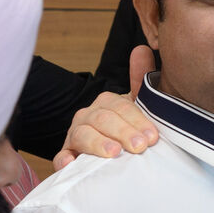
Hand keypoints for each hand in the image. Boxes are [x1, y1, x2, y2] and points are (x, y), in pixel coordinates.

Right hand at [52, 46, 158, 168]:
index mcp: (107, 102)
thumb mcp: (138, 104)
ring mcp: (76, 133)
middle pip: (104, 120)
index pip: (121, 108)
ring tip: (114, 153)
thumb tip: (142, 48)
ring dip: (98, 144)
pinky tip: (72, 164)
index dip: (137, 121)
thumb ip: (140, 78)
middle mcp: (88, 115)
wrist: (113, 147)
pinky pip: (61, 156)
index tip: (152, 136)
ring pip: (83, 135)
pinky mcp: (68, 153)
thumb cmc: (128, 126)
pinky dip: (64, 160)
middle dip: (123, 132)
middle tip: (140, 146)